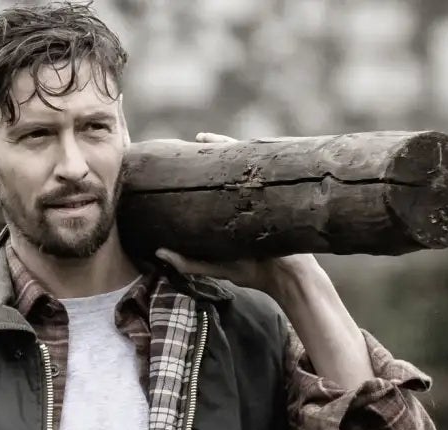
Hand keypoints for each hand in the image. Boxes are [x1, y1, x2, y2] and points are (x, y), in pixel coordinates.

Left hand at [156, 132, 318, 297]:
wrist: (289, 274)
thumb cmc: (255, 272)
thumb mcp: (217, 267)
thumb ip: (188, 263)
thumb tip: (158, 252)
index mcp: (231, 215)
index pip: (211, 190)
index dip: (196, 176)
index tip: (177, 163)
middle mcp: (246, 201)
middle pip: (225, 172)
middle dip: (209, 154)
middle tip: (193, 140)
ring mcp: (260, 194)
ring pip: (240, 164)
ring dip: (224, 146)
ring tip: (203, 137)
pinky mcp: (273, 191)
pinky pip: (259, 166)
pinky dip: (245, 152)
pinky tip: (233, 143)